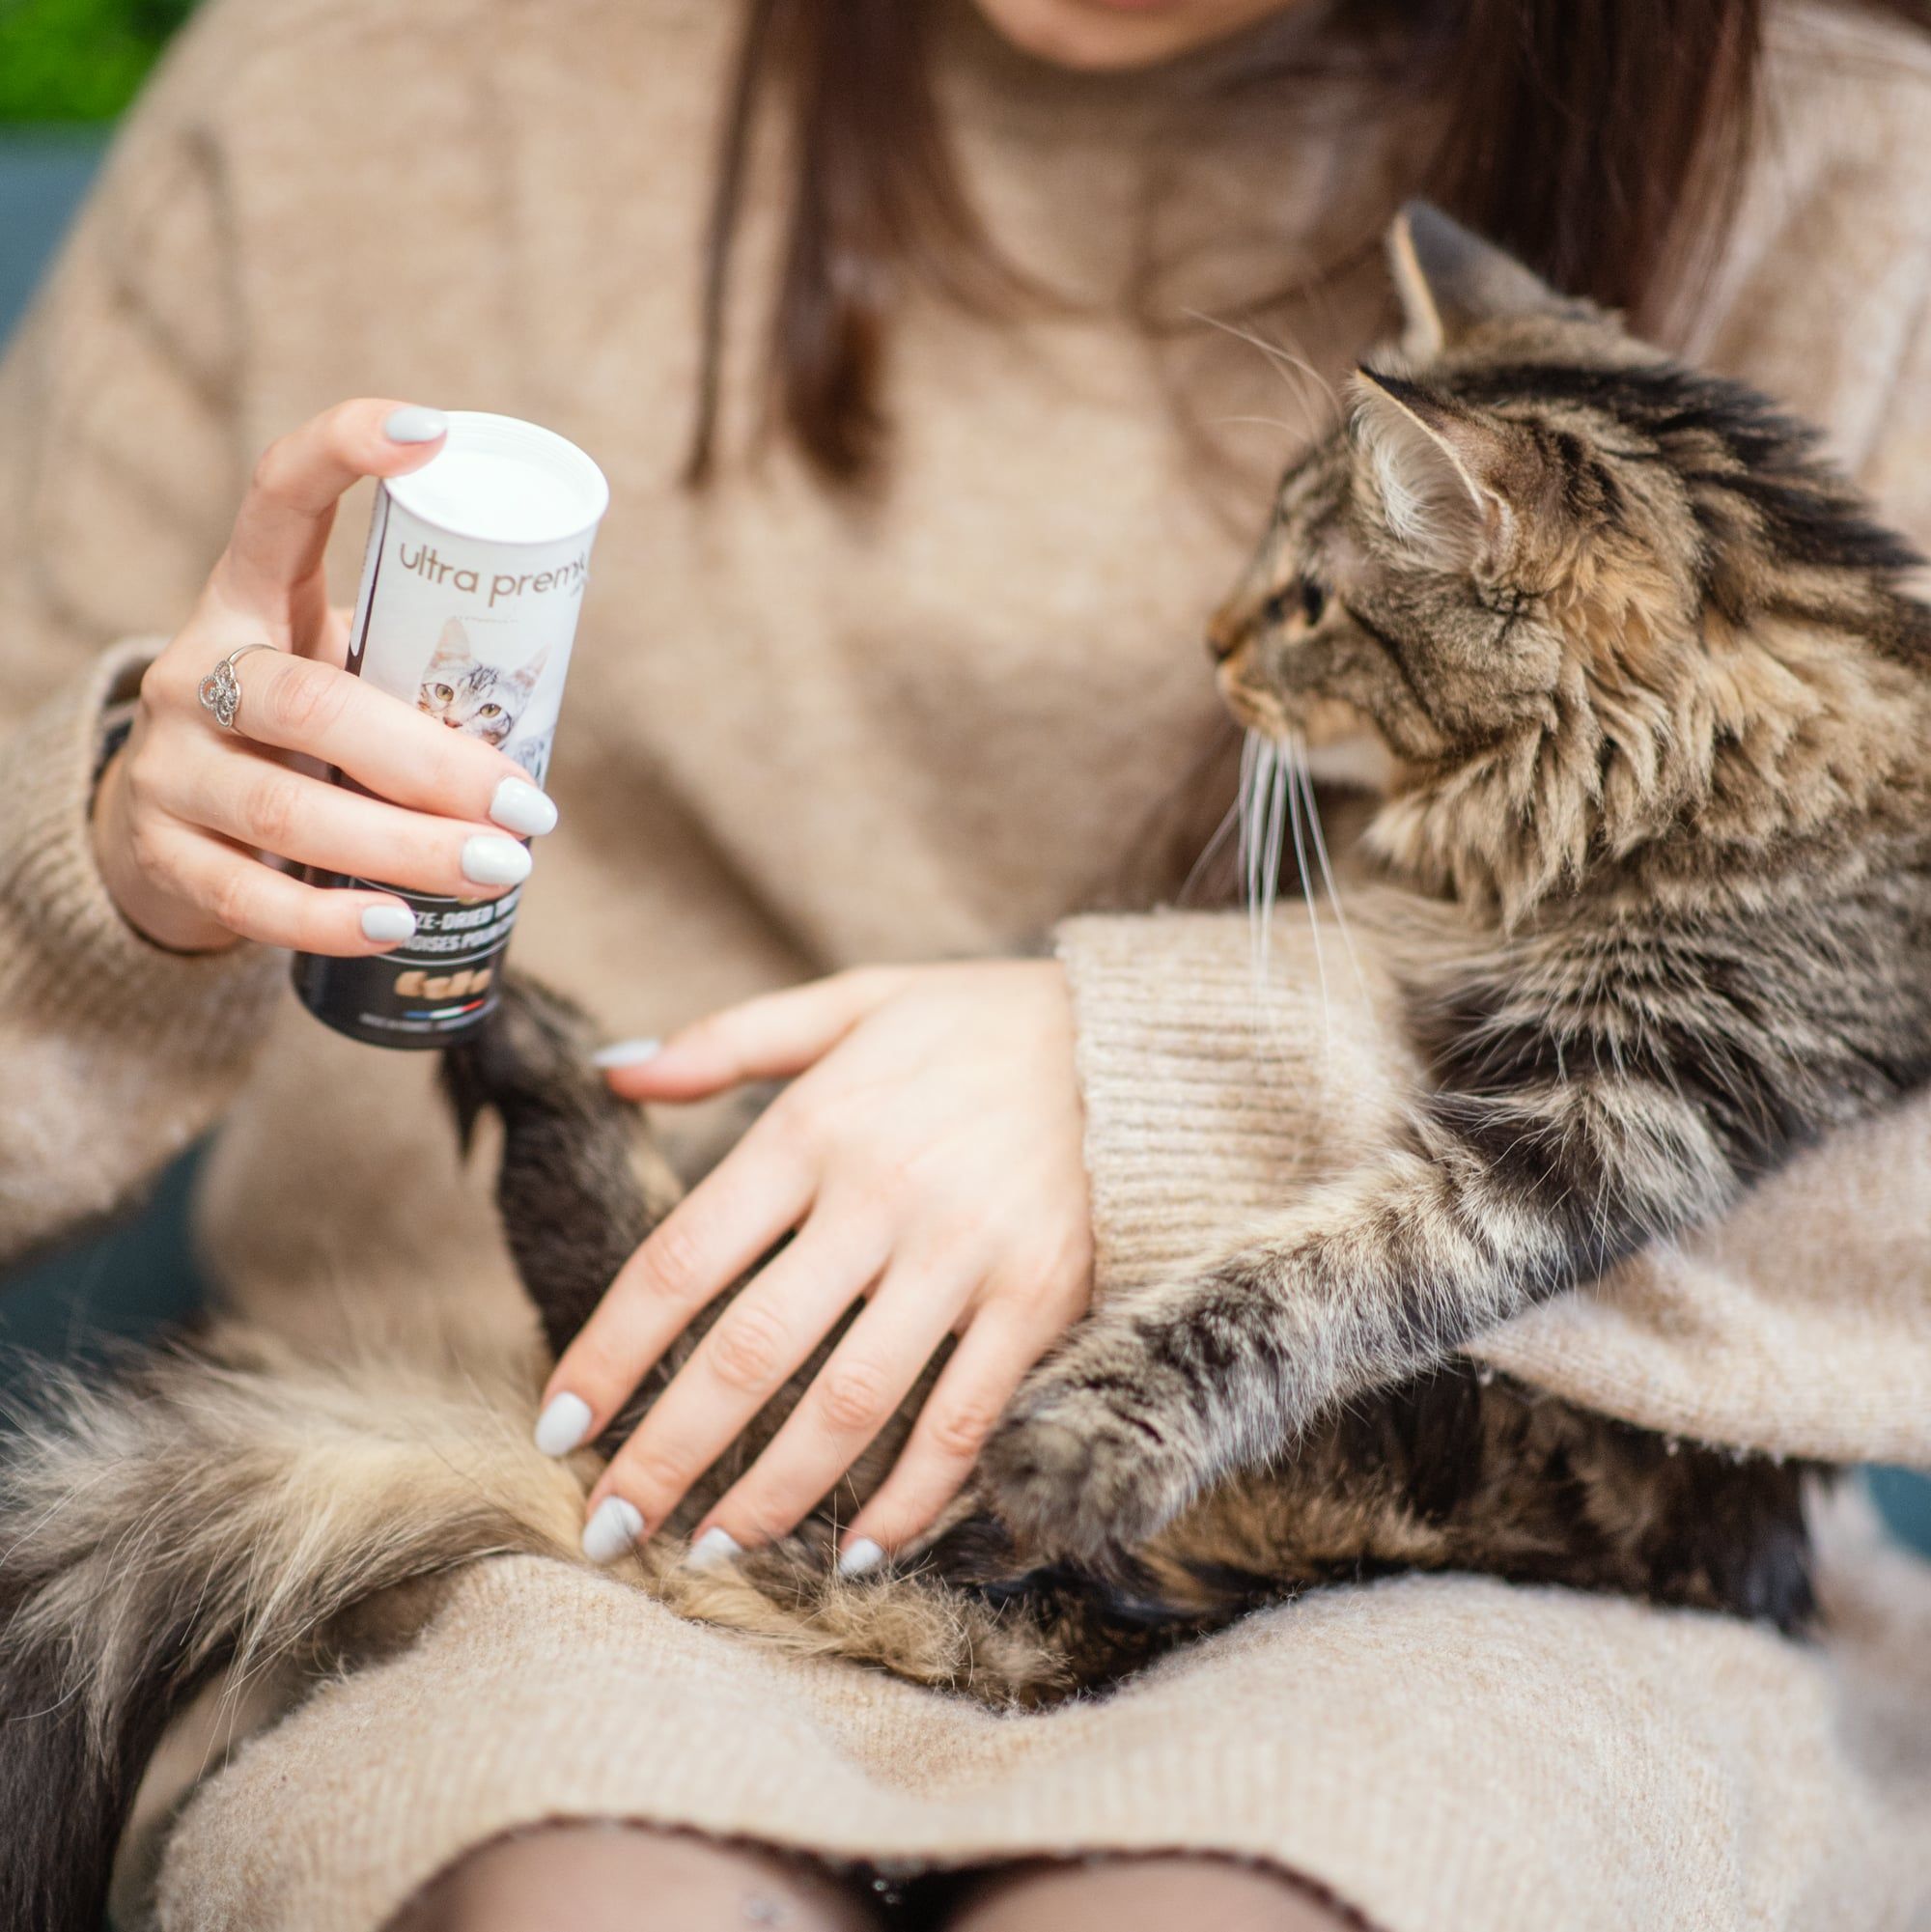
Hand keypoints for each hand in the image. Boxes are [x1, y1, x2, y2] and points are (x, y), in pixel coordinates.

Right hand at [91, 398, 557, 954]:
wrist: (177, 826)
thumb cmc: (303, 739)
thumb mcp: (340, 675)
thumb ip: (414, 676)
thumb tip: (552, 706)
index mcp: (249, 599)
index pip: (277, 499)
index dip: (341, 452)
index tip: (431, 430)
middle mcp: (196, 671)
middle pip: (312, 707)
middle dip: (434, 765)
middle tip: (530, 812)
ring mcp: (169, 766)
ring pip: (288, 810)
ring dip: (407, 848)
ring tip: (499, 870)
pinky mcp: (165, 855)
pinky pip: (250, 895)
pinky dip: (331, 918)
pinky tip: (398, 924)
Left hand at [541, 961, 1095, 1569]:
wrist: (1139, 1038)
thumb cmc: (978, 1023)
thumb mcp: (853, 1003)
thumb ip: (729, 1040)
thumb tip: (613, 1073)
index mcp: (817, 1127)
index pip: (683, 1260)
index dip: (611, 1352)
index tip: (561, 1425)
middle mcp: (881, 1197)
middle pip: (748, 1351)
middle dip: (666, 1455)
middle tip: (608, 1530)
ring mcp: (966, 1255)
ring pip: (849, 1404)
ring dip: (771, 1496)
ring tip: (711, 1555)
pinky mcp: (1040, 1299)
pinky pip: (963, 1419)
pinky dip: (911, 1498)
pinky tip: (859, 1550)